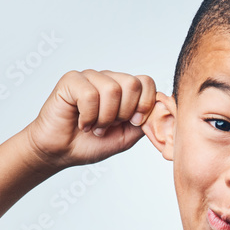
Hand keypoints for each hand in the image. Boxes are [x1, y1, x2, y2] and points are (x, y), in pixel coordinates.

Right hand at [24, 69, 157, 169]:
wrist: (61, 152)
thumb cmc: (91, 143)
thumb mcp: (128, 136)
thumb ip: (147, 121)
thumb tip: (168, 106)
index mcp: (125, 90)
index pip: (147, 82)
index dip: (144, 105)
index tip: (132, 122)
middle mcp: (109, 80)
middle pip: (133, 84)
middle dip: (123, 113)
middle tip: (108, 125)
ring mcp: (90, 77)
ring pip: (112, 90)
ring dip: (104, 118)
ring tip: (94, 126)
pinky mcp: (71, 80)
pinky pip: (90, 94)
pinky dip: (88, 116)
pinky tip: (81, 122)